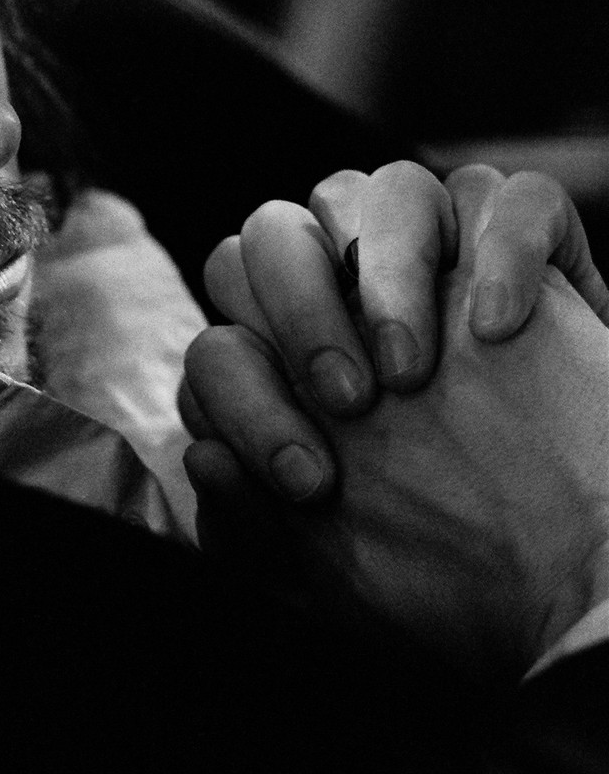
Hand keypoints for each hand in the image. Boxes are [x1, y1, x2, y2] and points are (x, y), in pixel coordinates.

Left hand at [183, 183, 608, 675]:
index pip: (222, 332)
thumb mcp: (336, 582)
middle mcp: (353, 302)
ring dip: (384, 269)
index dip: (243, 397)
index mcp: (292, 368)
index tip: (313, 482)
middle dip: (294, 307)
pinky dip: (503, 247)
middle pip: (274, 231)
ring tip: (415, 373)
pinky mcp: (532, 254)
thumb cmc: (460, 582)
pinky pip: (510, 194)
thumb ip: (249, 534)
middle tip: (351, 401)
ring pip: (384, 187)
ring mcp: (444, 267)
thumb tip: (202, 458)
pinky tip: (500, 329)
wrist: (585, 585)